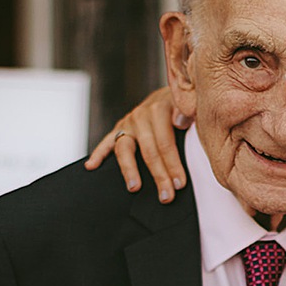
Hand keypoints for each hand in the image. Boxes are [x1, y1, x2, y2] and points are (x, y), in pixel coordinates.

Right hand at [83, 86, 187, 202]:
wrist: (178, 89)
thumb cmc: (188, 105)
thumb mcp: (194, 104)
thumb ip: (189, 111)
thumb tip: (181, 121)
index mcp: (161, 107)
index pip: (165, 142)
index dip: (173, 165)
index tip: (180, 184)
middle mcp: (142, 114)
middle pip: (148, 150)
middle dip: (158, 175)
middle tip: (166, 195)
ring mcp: (129, 121)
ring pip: (125, 149)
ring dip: (129, 171)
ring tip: (134, 188)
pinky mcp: (120, 127)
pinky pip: (106, 142)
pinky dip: (98, 154)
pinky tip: (91, 166)